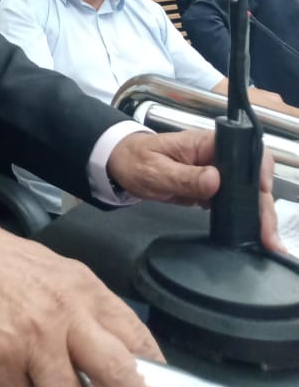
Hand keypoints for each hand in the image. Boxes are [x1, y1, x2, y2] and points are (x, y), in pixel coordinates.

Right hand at [0, 215, 162, 386]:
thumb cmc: (5, 268)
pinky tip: (6, 382)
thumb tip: (127, 364)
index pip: (138, 341)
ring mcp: (32, 343)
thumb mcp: (58, 276)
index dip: (157, 382)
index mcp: (85, 291)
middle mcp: (65, 316)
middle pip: (120, 378)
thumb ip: (90, 314)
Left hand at [106, 128, 281, 252]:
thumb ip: (185, 176)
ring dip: (256, 215)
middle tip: (269, 235)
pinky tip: (249, 236)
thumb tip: (216, 180)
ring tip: (267, 242)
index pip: (243, 150)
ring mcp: (212, 174)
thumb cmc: (134, 160)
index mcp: (204, 144)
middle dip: (262, 204)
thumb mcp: (156, 170)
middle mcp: (214, 158)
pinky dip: (241, 218)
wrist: (117, 165)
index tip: (262, 193)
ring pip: (244, 193)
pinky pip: (230, 202)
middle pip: (249, 177)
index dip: (258, 170)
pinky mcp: (207, 190)